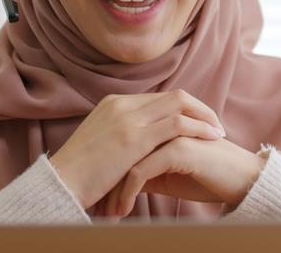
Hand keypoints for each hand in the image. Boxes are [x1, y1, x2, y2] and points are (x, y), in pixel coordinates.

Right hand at [48, 89, 225, 209]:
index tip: (199, 122)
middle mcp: (122, 104)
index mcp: (113, 104)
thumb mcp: (101, 146)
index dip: (183, 108)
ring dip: (204, 117)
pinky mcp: (134, 137)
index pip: (158, 98)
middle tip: (216, 124)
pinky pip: (177, 124)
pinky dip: (199, 128)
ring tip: (219, 132)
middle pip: (173, 95)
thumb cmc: (79, 175)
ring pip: (179, 104)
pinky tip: (212, 138)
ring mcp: (128, 118)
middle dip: (199, 108)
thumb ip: (121, 139)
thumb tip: (141, 148)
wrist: (60, 184)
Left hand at [103, 136, 264, 218]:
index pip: (121, 144)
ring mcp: (169, 134)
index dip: (107, 171)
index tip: (97, 196)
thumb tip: (119, 182)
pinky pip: (141, 172)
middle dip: (105, 181)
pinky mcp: (178, 149)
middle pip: (119, 150)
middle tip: (96, 207)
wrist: (243, 180)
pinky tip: (123, 212)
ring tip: (108, 214)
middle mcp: (161, 124)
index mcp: (158, 125)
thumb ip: (145, 170)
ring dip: (114, 191)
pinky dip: (128, 194)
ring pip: (127, 162)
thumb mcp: (168, 176)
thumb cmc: (207, 177)